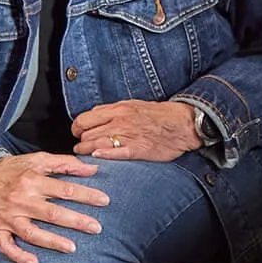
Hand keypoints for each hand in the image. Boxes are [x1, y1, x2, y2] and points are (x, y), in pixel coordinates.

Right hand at [0, 153, 107, 262]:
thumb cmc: (11, 169)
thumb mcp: (37, 159)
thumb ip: (65, 163)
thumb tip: (92, 169)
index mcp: (32, 181)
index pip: (64, 190)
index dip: (86, 195)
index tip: (105, 201)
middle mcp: (20, 200)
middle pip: (52, 214)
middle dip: (76, 222)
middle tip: (96, 228)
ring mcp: (8, 217)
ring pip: (31, 233)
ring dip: (52, 242)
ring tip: (72, 248)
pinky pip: (6, 246)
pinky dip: (19, 256)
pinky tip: (35, 262)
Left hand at [71, 99, 202, 160]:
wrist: (183, 123)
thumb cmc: (160, 115)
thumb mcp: (133, 105)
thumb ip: (113, 111)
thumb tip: (94, 116)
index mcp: (117, 110)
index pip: (84, 119)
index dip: (77, 128)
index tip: (79, 133)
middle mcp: (119, 122)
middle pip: (86, 135)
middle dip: (81, 143)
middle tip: (83, 147)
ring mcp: (127, 136)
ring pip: (94, 145)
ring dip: (87, 152)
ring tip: (88, 155)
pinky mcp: (137, 150)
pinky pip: (113, 154)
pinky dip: (103, 156)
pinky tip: (98, 157)